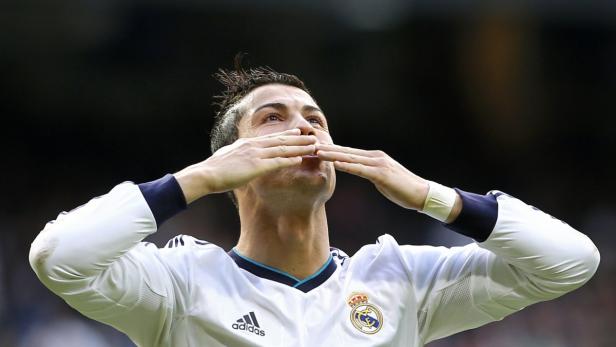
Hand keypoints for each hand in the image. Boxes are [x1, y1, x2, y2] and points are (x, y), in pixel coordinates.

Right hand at [175, 129, 316, 202]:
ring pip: (282, 149)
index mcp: (247, 143)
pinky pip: (276, 162)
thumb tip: (240, 155)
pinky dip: (289, 160)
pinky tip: (299, 159)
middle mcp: (253, 146)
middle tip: (312, 136)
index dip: (286, 134)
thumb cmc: (214, 169)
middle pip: (280, 140)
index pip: (271, 137)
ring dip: (299, 147)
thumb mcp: (227, 156)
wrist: (206, 174)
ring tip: (312, 146)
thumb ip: (237, 154)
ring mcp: (255, 155)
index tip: (297, 131)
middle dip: (298, 138)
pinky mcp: (255, 167)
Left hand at [316, 144, 428, 209]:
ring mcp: (378, 164)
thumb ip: (368, 172)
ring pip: (351, 158)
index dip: (332, 150)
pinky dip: (347, 166)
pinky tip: (336, 164)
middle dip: (328, 149)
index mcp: (374, 157)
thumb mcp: (381, 178)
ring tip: (318, 153)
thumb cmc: (402, 188)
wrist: (421, 193)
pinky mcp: (382, 174)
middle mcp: (375, 157)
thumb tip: (357, 170)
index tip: (316, 148)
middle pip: (347, 152)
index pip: (349, 152)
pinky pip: (361, 169)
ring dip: (333, 155)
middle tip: (310, 146)